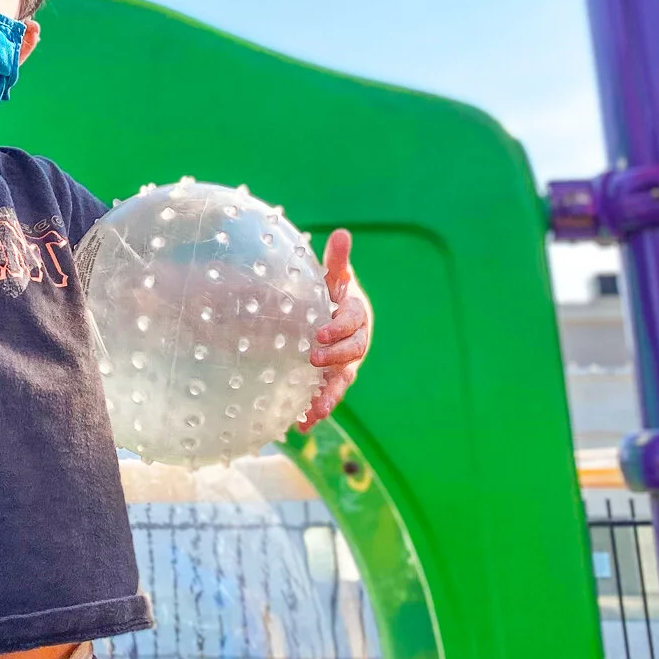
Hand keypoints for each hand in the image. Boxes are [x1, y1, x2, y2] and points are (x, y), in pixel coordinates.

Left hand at [301, 229, 371, 426]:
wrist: (335, 315)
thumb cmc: (333, 293)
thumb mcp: (334, 276)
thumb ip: (337, 260)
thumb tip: (341, 233)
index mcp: (357, 317)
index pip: (353, 323)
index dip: (339, 328)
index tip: (320, 332)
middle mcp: (356, 344)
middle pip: (351, 353)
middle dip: (334, 357)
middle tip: (313, 359)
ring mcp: (346, 365)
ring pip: (342, 381)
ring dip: (330, 396)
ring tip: (314, 410)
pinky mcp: (334, 381)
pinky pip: (328, 397)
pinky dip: (317, 411)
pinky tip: (301, 426)